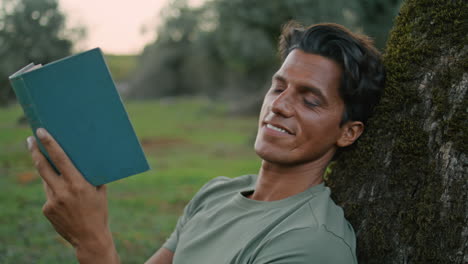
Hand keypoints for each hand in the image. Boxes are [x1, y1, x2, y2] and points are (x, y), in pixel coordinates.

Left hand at [27, 128, 118, 262]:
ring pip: (46, 180)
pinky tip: (64, 199)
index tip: (40, 132)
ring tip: (49, 166)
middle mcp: (63, 191)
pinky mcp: (47, 210)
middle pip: (43, 167)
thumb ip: (90, 176)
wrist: (90, 237)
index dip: (49, 144)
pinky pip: (48, 194)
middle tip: (30, 140)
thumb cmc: (99, 211)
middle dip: (35, 151)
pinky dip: (54, 192)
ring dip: (46, 171)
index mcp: (78, 184)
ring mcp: (52, 201)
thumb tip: (86, 160)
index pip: (60, 159)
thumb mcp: (100, 191)